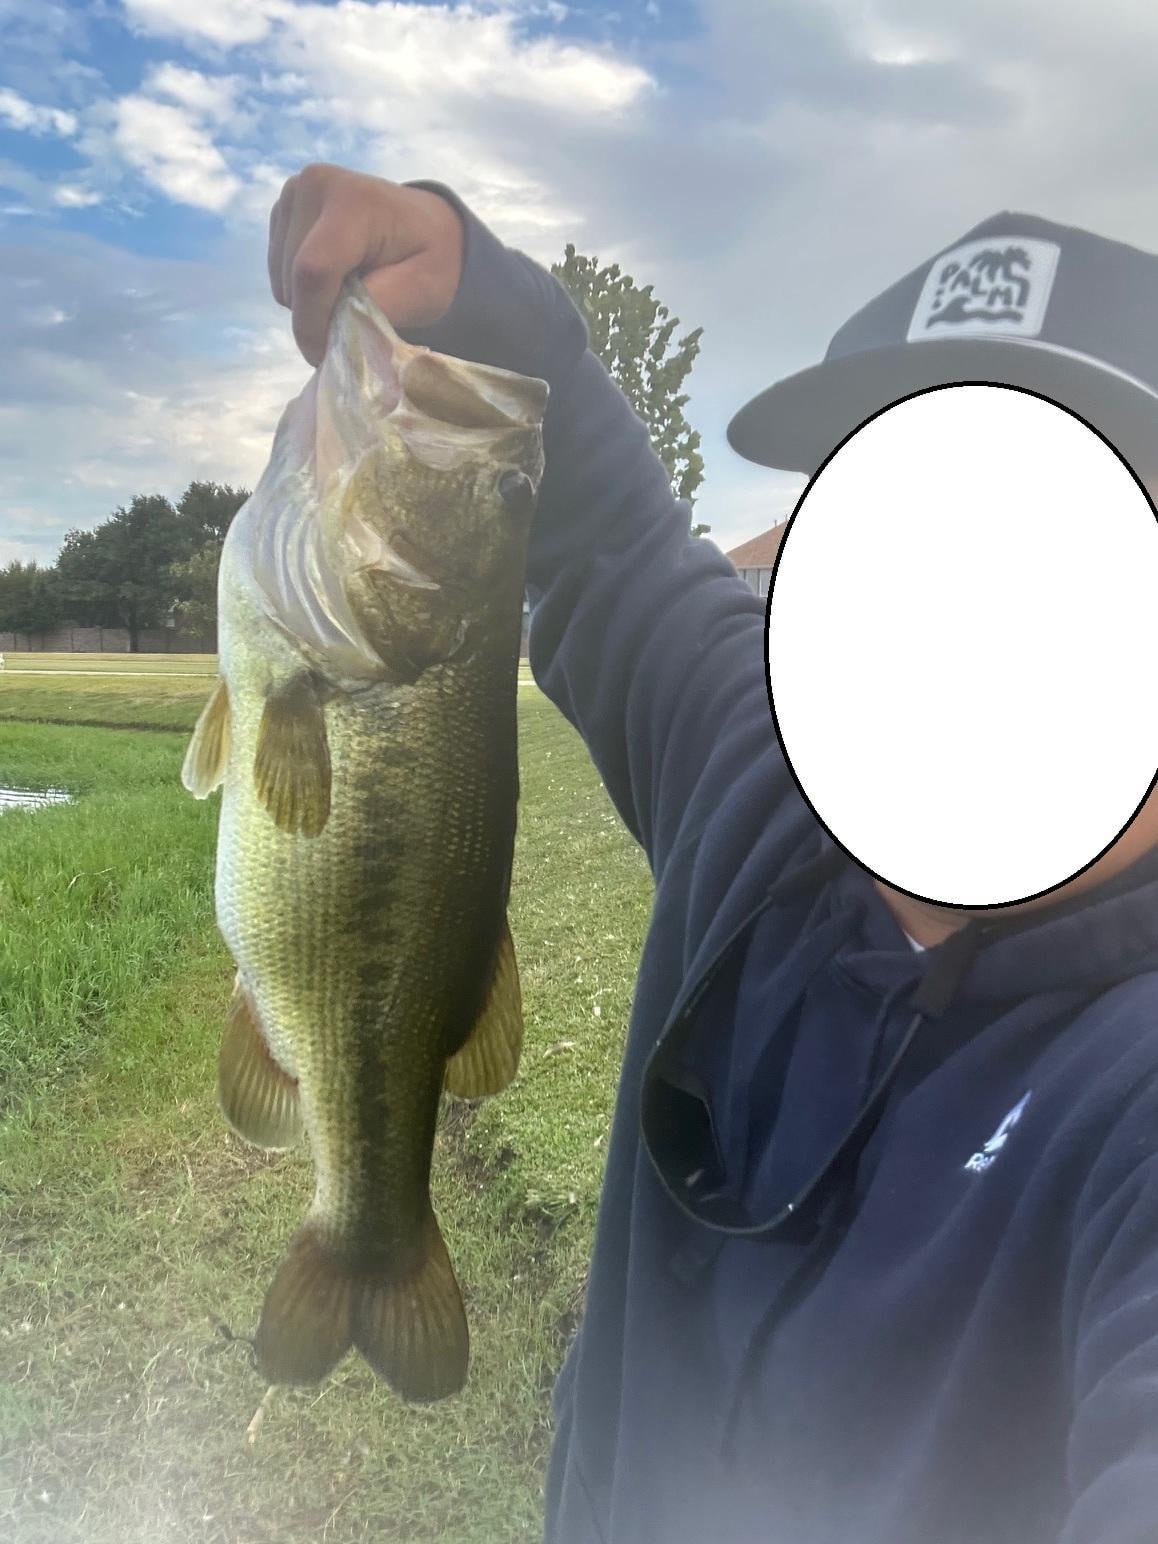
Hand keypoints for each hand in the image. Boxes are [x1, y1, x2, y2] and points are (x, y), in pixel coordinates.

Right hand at [267, 163, 465, 365]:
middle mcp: (314, 185)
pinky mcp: (284, 208)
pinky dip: (302, 287)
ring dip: (309, 302)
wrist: (426, 226)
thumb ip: (378, 309)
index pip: (314, 271)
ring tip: (349, 291)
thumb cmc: (430, 260)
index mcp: (353, 200)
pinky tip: (335, 276)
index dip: (312, 323)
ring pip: (281, 278)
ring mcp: (294, 192)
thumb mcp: (421, 290)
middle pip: (293, 278)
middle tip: (354, 319)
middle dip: (315, 315)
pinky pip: (278, 269)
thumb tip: (333, 334)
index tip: (324, 356)